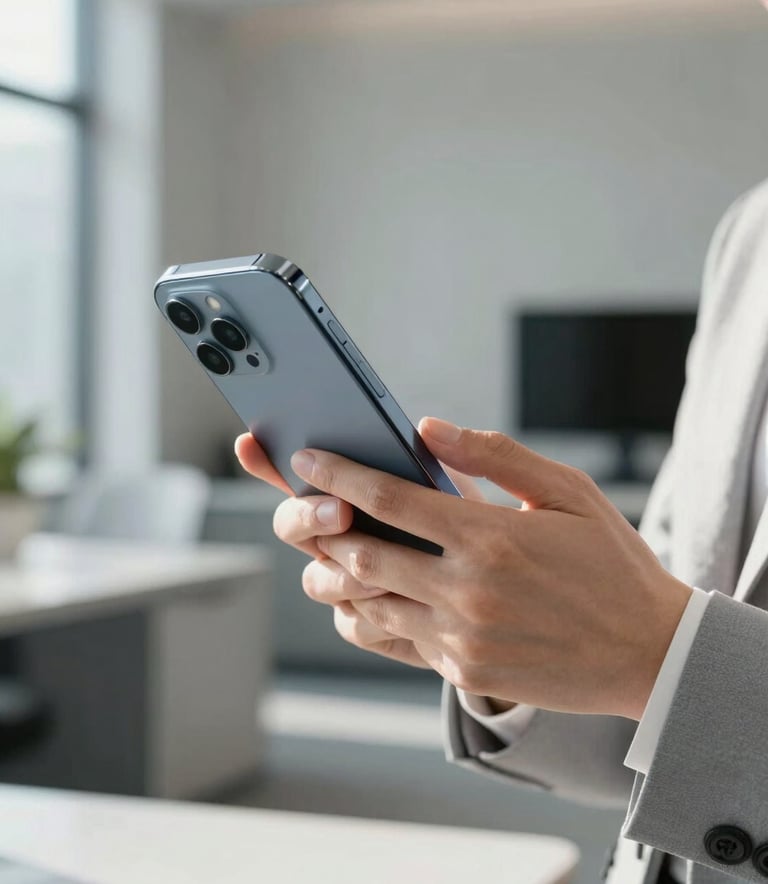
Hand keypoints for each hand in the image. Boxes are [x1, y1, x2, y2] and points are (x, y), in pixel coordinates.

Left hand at [283, 418, 691, 720]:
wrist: (648, 652)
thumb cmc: (611, 562)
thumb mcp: (568, 491)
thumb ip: (495, 454)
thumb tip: (427, 429)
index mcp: (489, 536)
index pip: (389, 498)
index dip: (338, 475)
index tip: (305, 460)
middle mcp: (467, 590)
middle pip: (363, 553)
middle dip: (322, 525)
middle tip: (305, 504)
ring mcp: (461, 636)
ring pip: (369, 602)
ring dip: (337, 573)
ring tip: (330, 547)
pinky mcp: (463, 669)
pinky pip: (395, 640)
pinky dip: (369, 613)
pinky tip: (367, 594)